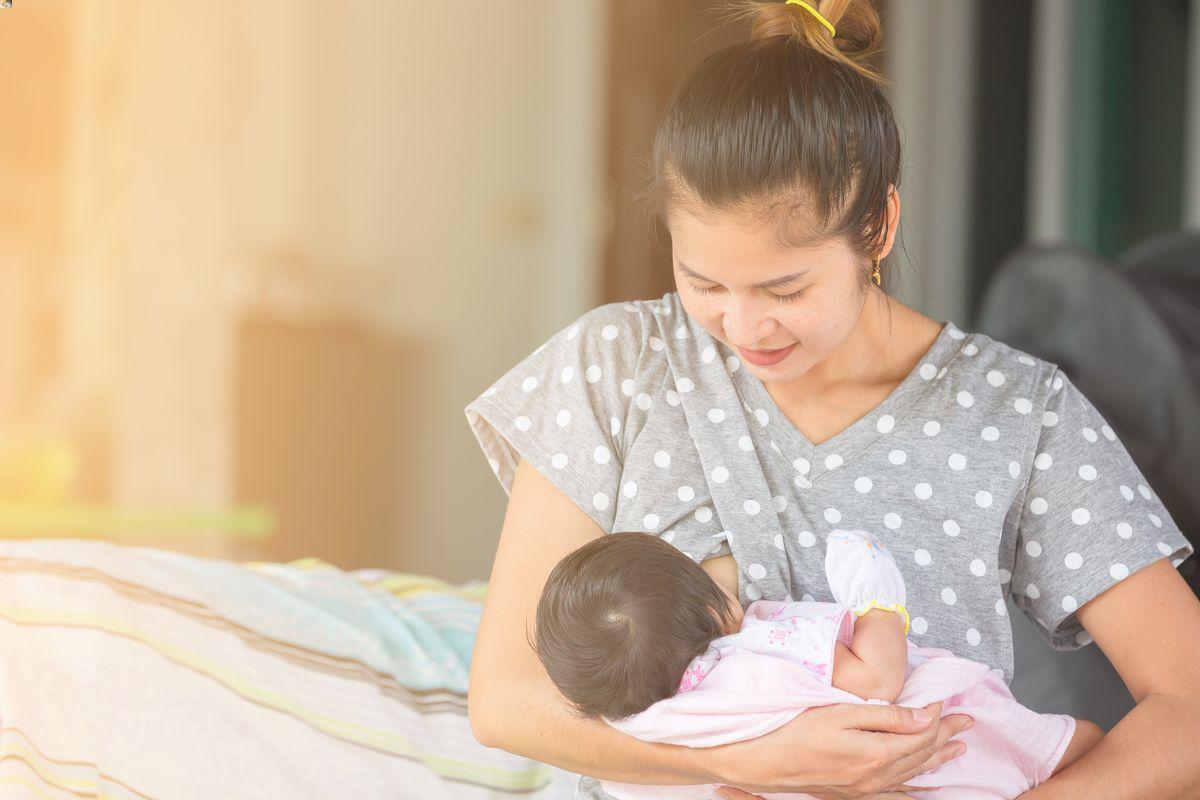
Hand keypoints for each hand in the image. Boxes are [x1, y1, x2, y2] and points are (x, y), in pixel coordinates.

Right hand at [702, 700, 971, 796]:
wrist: (762, 760)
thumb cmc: (796, 730)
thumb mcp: (840, 713)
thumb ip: (885, 716)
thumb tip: (924, 715)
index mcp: (876, 754)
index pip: (920, 734)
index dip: (938, 716)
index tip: (949, 699)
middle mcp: (876, 777)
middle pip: (921, 754)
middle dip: (946, 736)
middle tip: (967, 721)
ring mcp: (865, 789)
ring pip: (913, 774)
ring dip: (938, 758)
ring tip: (958, 748)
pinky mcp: (854, 792)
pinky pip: (896, 792)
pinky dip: (916, 784)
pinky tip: (923, 783)